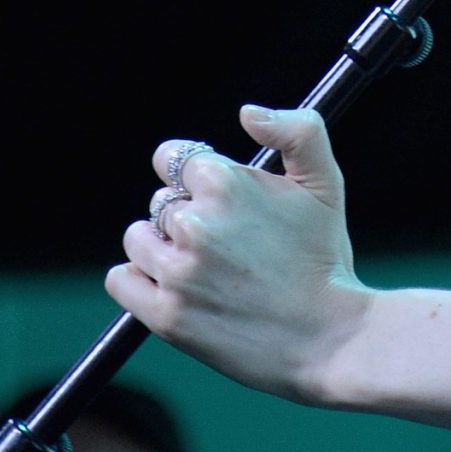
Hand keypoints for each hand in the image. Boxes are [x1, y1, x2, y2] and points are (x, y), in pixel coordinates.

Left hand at [107, 105, 368, 405]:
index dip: (197, 178)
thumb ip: (298, 130)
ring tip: (205, 268)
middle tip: (230, 245)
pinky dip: (138, 281)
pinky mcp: (165, 315)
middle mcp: (194, 223)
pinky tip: (175, 287)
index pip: (173, 158)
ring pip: (138, 238)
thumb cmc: (326, 258)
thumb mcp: (325, 183)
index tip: (219, 200)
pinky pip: (121, 280)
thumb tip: (247, 112)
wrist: (329, 339)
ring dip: (161, 248)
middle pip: (160, 202)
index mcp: (224, 182)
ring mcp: (177, 272)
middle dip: (187, 216)